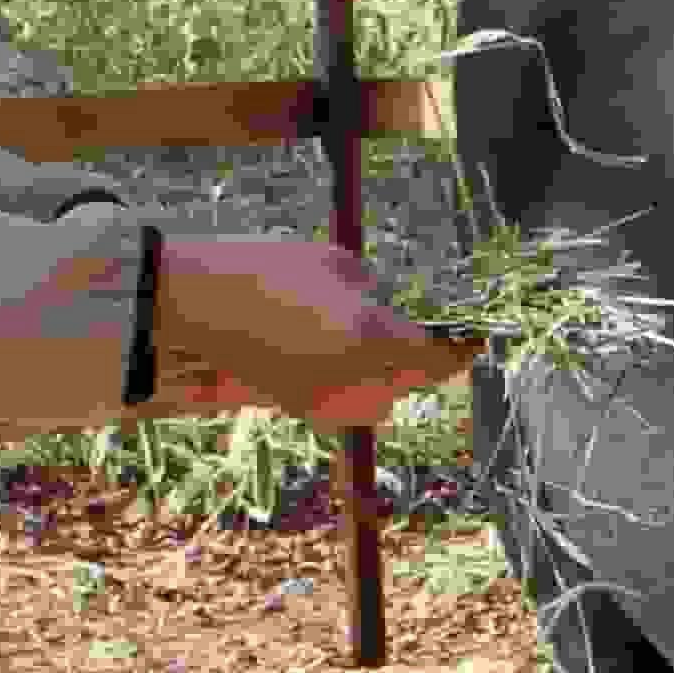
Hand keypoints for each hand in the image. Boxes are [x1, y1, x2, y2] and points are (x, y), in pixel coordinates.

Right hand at [151, 236, 472, 427]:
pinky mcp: (299, 409)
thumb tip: (385, 311)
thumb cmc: (269, 269)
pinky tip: (337, 358)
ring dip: (386, 378)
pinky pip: (344, 403)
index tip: (475, 343)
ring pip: (378, 401)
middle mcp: (357, 381)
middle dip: (418, 364)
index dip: (459, 352)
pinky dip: (352, 385)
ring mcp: (326, 402)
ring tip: (374, 346)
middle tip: (419, 337)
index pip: (434, 356)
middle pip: (409, 383)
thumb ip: (372, 293)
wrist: (199, 304)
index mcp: (373, 339)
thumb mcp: (336, 263)